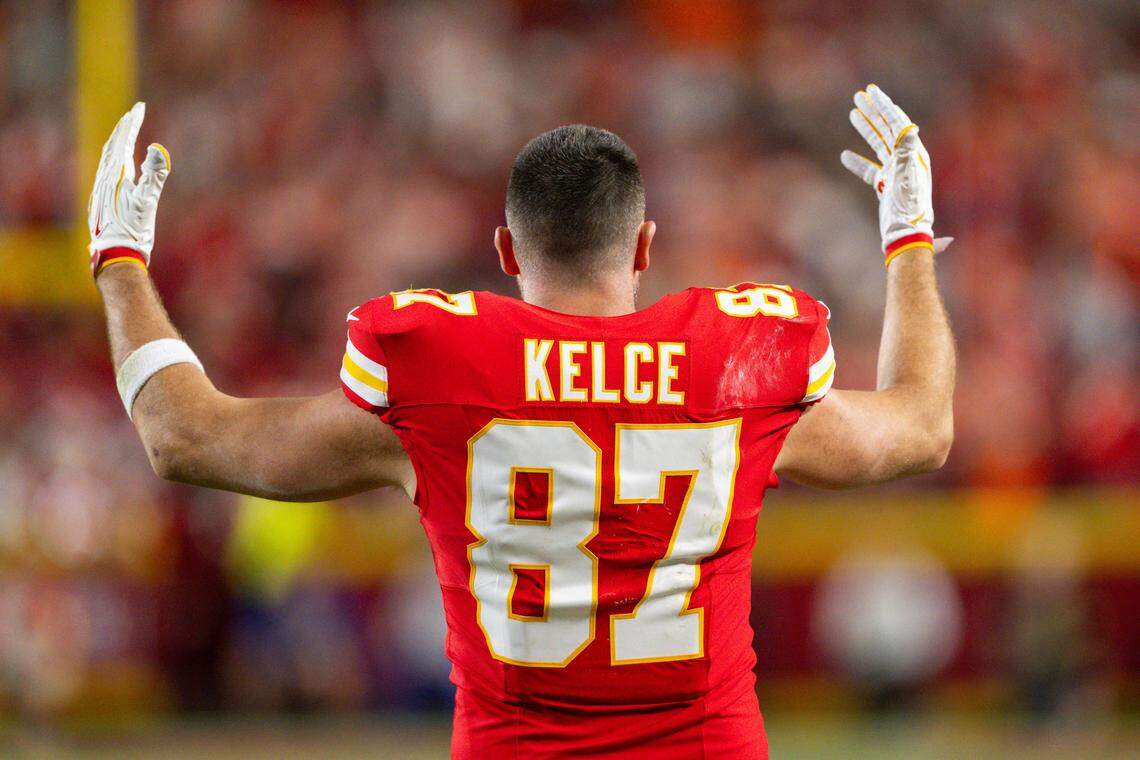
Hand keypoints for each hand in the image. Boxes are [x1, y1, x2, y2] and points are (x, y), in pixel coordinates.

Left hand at [88, 102, 171, 276]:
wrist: (115, 253)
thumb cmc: (134, 229)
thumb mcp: (148, 201)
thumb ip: (154, 174)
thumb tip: (156, 148)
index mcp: (116, 175)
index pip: (124, 141)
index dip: (132, 123)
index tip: (140, 107)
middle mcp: (105, 178)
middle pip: (112, 145)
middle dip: (123, 128)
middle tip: (133, 113)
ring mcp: (101, 188)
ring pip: (106, 157)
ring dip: (116, 142)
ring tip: (123, 133)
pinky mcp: (101, 199)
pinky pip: (105, 169)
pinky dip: (113, 158)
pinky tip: (115, 164)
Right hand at [841, 84, 935, 266]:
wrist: (905, 233)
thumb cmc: (908, 207)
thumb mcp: (906, 177)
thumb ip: (906, 152)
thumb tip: (909, 127)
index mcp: (913, 153)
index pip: (896, 122)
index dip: (883, 106)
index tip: (870, 91)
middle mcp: (906, 158)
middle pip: (887, 129)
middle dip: (873, 111)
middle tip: (859, 96)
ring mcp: (895, 172)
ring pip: (878, 144)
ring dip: (866, 129)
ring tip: (853, 114)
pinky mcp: (885, 185)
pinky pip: (870, 169)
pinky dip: (858, 161)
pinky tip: (844, 155)